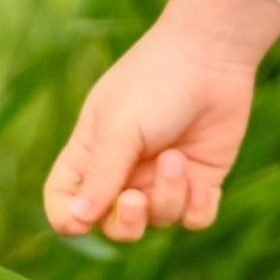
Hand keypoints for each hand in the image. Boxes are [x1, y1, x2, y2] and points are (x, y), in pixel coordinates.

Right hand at [43, 0, 279, 241]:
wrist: (214, 54)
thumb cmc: (156, 82)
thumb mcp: (121, 127)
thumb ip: (101, 176)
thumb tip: (75, 224)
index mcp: (92, 152)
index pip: (65, 200)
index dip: (68, 219)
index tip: (81, 223)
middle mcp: (126, 170)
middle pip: (112, 225)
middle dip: (125, 221)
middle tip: (136, 198)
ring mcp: (164, 176)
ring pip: (158, 220)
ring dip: (167, 198)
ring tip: (177, 159)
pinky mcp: (202, 177)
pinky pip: (195, 218)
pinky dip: (197, 209)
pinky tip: (202, 184)